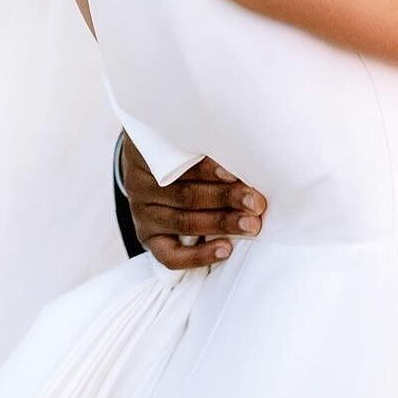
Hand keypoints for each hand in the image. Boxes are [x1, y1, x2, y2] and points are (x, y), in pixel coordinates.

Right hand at [121, 138, 266, 269]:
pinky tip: (225, 249)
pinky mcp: (149, 239)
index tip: (236, 175)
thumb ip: (203, 148)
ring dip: (222, 224)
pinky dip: (199, 255)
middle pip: (187, 195)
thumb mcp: (181, 142)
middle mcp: (141, 186)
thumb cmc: (177, 152)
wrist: (152, 171)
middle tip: (256, 202)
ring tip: (250, 225)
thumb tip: (245, 156)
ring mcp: (144, 215)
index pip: (179, 164)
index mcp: (149, 155)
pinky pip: (171, 255)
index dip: (209, 170)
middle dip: (226, 199)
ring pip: (185, 223)